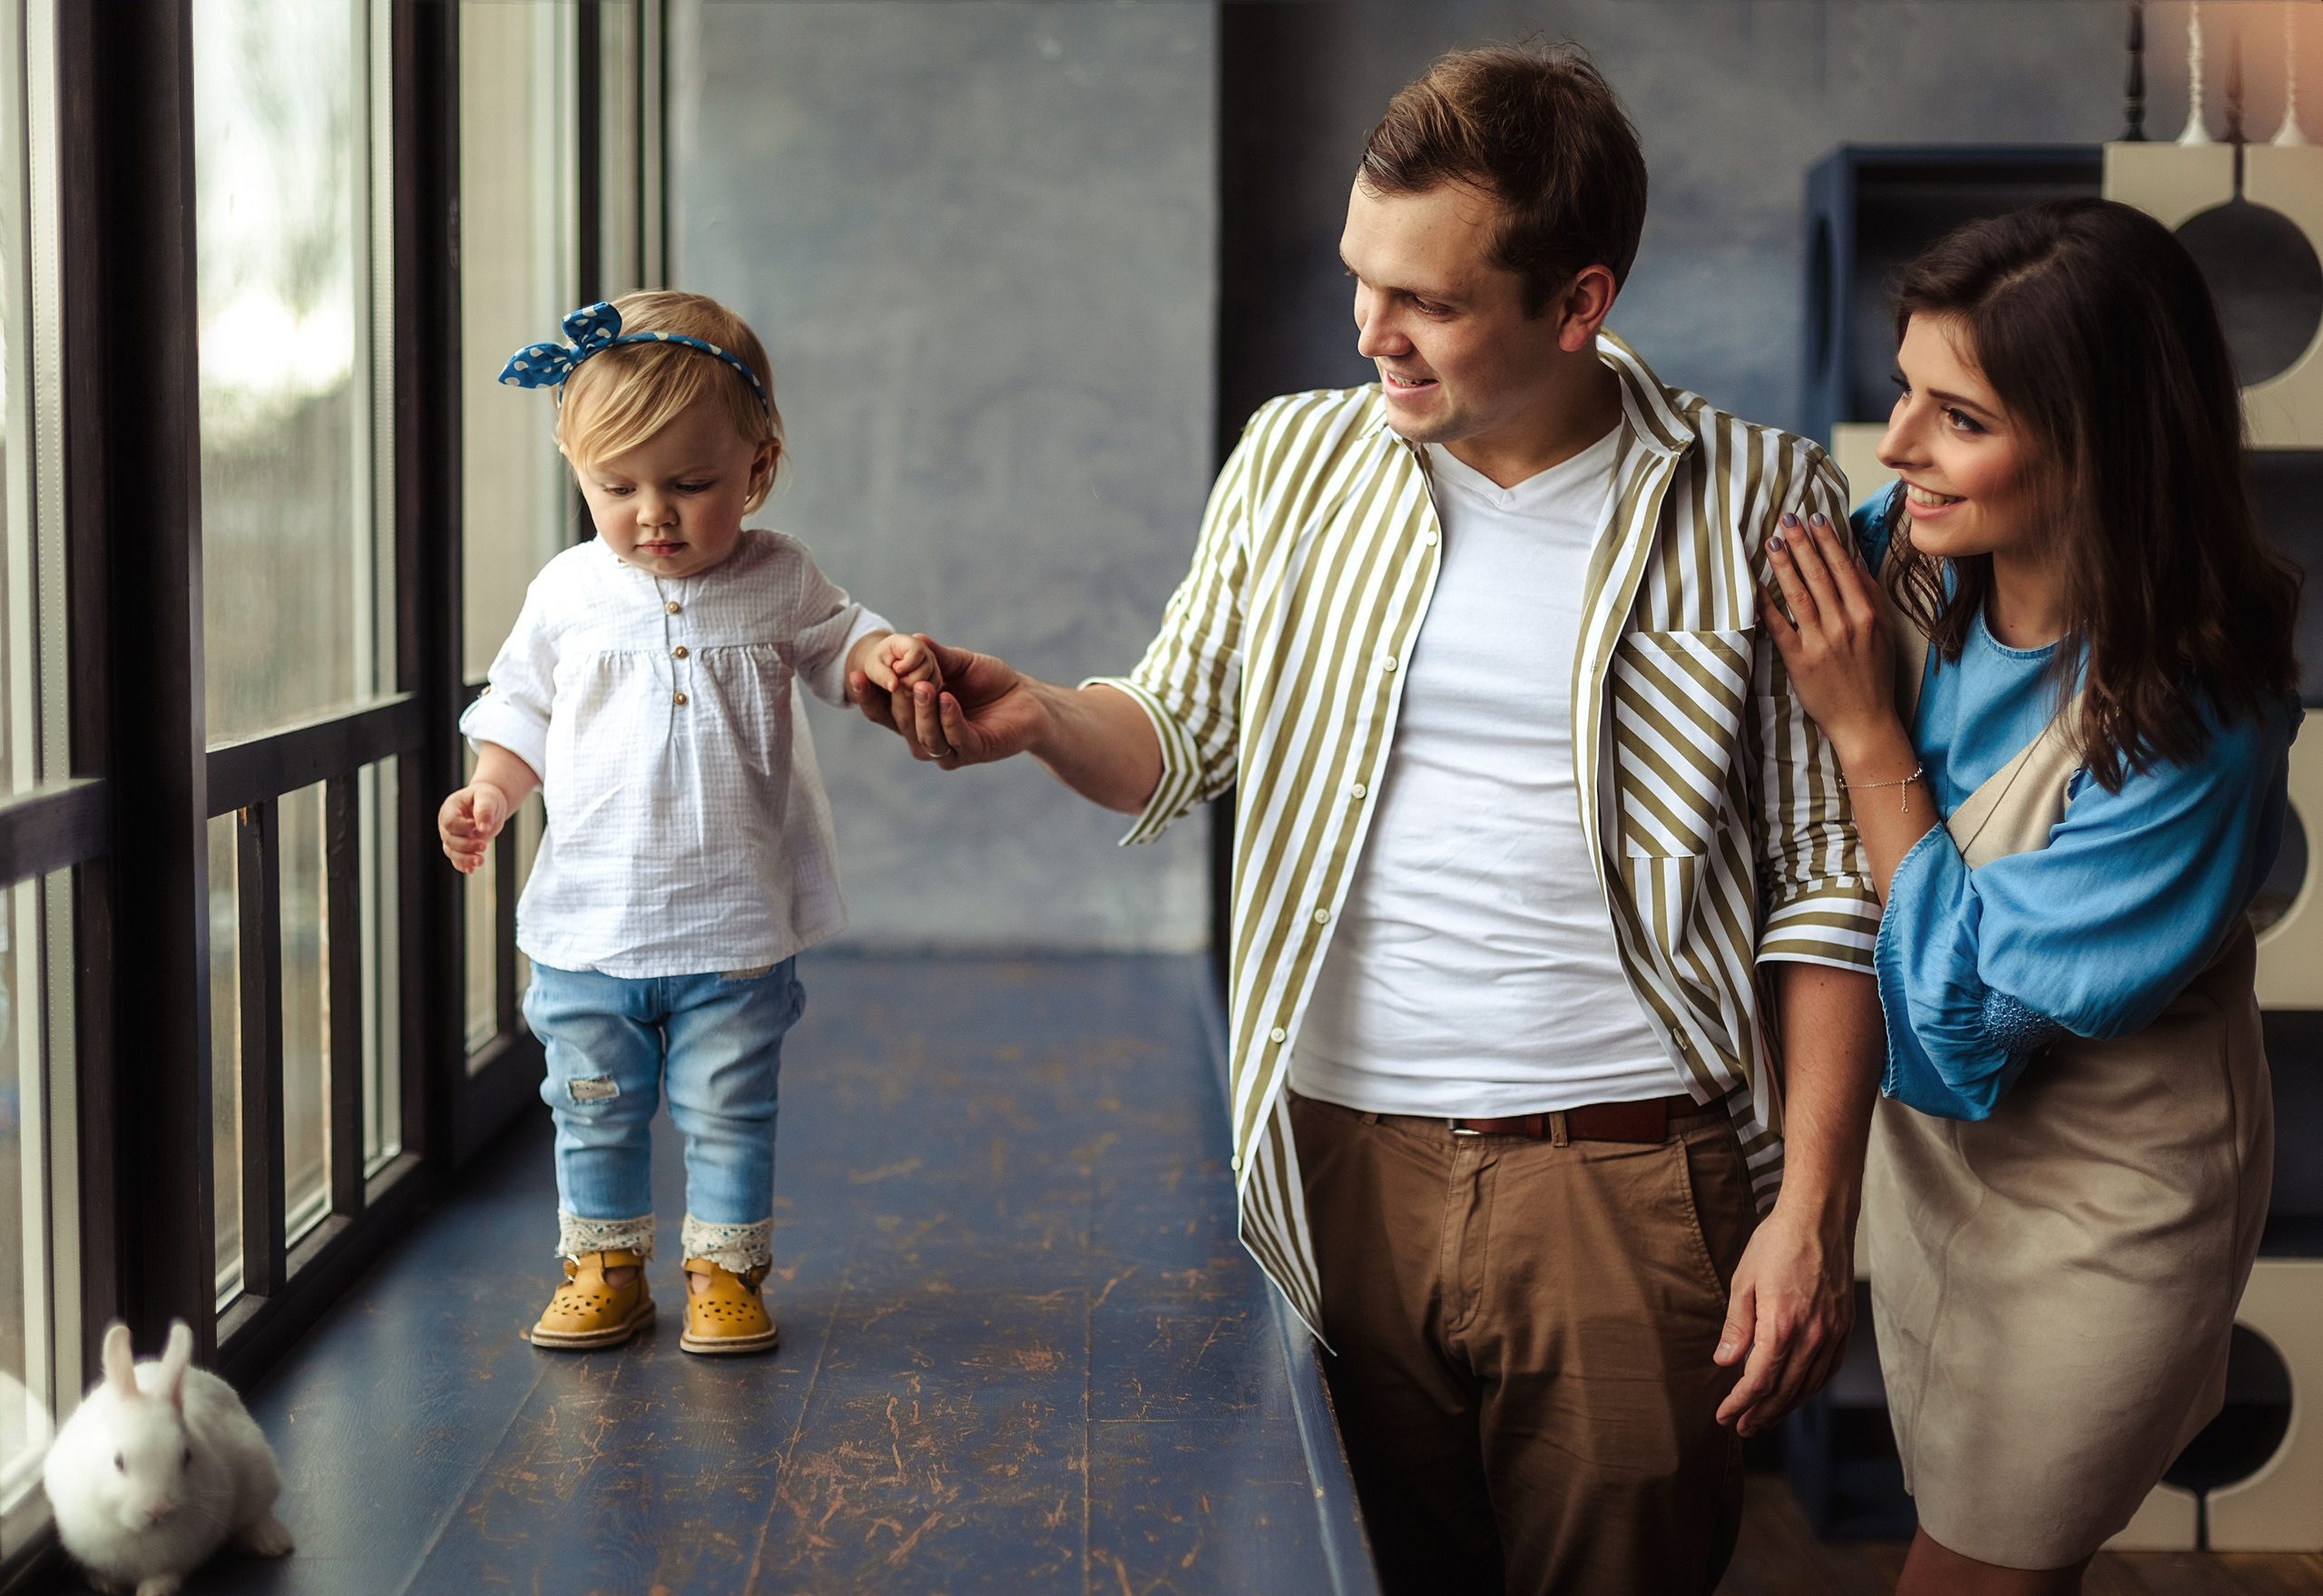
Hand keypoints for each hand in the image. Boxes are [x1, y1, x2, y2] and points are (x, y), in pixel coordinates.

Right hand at [439, 781, 511, 874]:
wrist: (491, 805)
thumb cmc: (487, 798)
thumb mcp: (488, 798)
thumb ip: (484, 810)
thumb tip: (483, 829)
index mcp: (450, 808)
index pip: (449, 822)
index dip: (462, 828)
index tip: (476, 826)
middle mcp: (446, 824)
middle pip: (450, 839)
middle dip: (466, 845)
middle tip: (484, 845)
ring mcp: (451, 836)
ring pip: (451, 851)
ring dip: (465, 858)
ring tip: (480, 861)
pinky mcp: (459, 847)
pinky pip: (456, 859)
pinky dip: (463, 865)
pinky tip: (471, 869)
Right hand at [852, 636, 1048, 768]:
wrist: (1027, 697)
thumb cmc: (990, 681)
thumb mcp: (959, 663)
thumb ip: (935, 656)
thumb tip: (911, 639)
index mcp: (915, 714)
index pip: (882, 710)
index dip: (867, 695)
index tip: (856, 674)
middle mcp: (925, 735)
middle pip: (899, 723)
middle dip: (897, 700)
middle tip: (899, 678)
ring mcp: (948, 749)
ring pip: (923, 737)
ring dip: (921, 712)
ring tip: (924, 686)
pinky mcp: (973, 752)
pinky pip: (954, 740)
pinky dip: (948, 719)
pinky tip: (948, 699)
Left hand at [1713, 1198, 1854, 1435]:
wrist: (1820, 1217)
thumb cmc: (1777, 1243)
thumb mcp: (1744, 1281)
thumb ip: (1737, 1327)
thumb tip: (1726, 1362)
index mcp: (1782, 1326)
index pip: (1759, 1380)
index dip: (1740, 1403)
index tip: (1725, 1416)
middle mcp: (1812, 1336)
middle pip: (1785, 1390)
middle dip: (1761, 1413)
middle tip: (1742, 1428)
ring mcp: (1833, 1333)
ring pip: (1809, 1385)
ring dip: (1785, 1407)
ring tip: (1765, 1419)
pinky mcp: (1844, 1326)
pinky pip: (1828, 1369)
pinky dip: (1810, 1388)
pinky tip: (1797, 1394)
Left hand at [1760, 511, 1900, 758]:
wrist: (1864, 720)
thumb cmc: (1874, 675)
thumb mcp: (1883, 630)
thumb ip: (1868, 593)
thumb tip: (1854, 559)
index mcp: (1866, 613)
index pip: (1842, 568)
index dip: (1826, 540)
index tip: (1813, 518)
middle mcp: (1844, 623)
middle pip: (1819, 574)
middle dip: (1802, 543)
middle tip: (1786, 518)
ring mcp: (1820, 641)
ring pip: (1798, 594)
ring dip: (1784, 565)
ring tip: (1771, 541)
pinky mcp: (1799, 659)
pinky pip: (1779, 625)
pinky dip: (1766, 603)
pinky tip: (1754, 584)